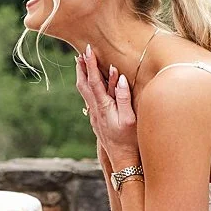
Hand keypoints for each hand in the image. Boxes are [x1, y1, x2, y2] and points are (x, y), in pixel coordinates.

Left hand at [77, 45, 139, 166]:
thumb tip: (119, 78)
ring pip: (85, 92)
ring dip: (83, 76)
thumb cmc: (130, 141)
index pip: (94, 81)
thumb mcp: (130, 119)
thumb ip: (123, 98)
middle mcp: (95, 110)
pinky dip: (89, 87)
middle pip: (84, 85)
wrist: (122, 161)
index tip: (88, 49)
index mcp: (103, 107)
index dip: (90, 64)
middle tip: (80, 53)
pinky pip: (91, 99)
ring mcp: (95, 116)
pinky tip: (92, 85)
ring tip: (82, 64)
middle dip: (82, 68)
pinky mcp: (97, 121)